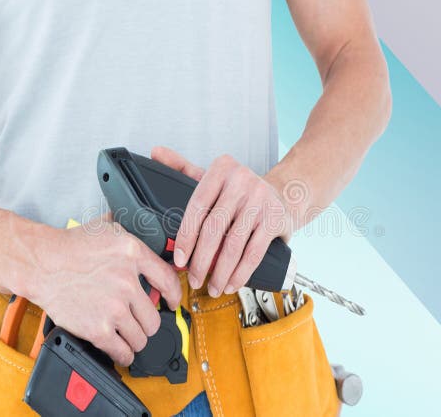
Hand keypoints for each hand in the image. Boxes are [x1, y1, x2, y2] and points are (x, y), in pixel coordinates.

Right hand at [26, 216, 180, 365]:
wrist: (40, 264)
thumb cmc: (68, 246)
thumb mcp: (106, 228)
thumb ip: (129, 234)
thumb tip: (146, 231)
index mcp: (133, 254)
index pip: (168, 281)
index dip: (174, 296)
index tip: (172, 302)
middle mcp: (127, 282)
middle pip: (154, 317)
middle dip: (147, 322)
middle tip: (139, 320)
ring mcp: (114, 307)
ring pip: (141, 337)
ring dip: (135, 339)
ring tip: (127, 334)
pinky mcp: (98, 329)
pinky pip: (123, 351)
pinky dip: (124, 354)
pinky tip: (120, 350)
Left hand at [151, 146, 292, 297]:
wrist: (285, 195)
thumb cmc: (240, 192)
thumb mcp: (213, 177)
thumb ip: (183, 168)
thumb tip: (155, 152)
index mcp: (222, 169)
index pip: (197, 206)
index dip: (186, 236)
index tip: (179, 259)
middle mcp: (242, 180)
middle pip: (214, 228)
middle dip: (201, 260)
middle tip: (194, 279)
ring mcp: (261, 199)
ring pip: (234, 244)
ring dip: (221, 272)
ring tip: (213, 287)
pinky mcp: (276, 219)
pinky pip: (254, 252)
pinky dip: (241, 273)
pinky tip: (232, 283)